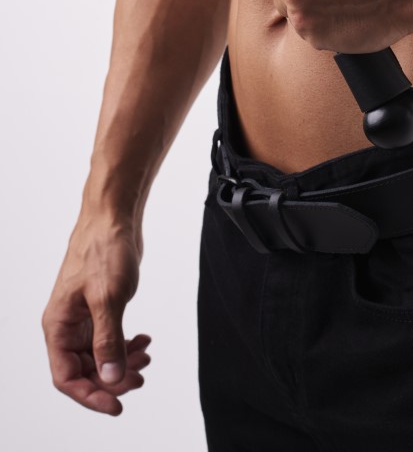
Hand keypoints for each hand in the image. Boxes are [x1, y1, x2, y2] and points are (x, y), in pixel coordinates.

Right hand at [42, 217, 150, 414]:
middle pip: (84, 370)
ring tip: (147, 356)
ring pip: (99, 354)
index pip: (66, 377)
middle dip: (113, 378)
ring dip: (123, 361)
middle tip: (141, 377)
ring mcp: (83, 316)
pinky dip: (127, 343)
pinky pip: (109, 337)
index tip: (117, 404)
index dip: (91, 395)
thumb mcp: (108, 299)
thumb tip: (111, 378)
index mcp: (58, 325)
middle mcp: (66, 324)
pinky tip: (144, 339)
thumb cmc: (103, 250)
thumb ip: (108, 342)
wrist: (114, 217)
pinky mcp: (100, 306)